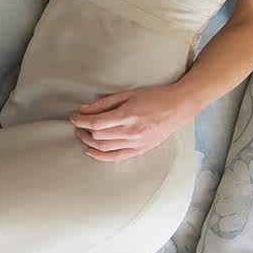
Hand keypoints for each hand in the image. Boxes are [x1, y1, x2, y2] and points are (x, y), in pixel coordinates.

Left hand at [69, 85, 186, 160]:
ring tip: (82, 136)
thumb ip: (105, 103)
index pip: (96, 122)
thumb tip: (84, 109)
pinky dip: (101, 156)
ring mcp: (136, 143)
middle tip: (78, 125)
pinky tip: (91, 152)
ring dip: (89, 143)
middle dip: (83, 131)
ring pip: (104, 148)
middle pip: (98, 136)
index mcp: (128, 115)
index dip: (81, 121)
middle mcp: (131, 131)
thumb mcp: (129, 94)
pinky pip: (116, 157)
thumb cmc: (154, 97)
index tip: (74, 117)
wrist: (178, 107)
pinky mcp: (140, 150)